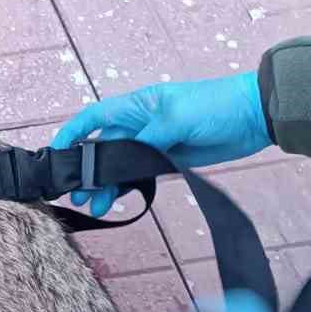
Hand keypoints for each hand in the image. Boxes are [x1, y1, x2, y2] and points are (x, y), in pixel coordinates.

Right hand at [51, 73, 270, 216]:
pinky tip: (117, 201)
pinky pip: (138, 175)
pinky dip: (126, 188)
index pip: (94, 118)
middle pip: (102, 148)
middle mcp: (139, 124)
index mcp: (136, 106)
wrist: (254, 117)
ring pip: (119, 166)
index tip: (57, 153)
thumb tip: (123, 159)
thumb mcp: (177, 118)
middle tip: (77, 194)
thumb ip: (147, 139)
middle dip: (87, 170)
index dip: (72, 133)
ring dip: (105, 184)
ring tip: (95, 206)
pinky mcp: (167, 160)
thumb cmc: (215, 106)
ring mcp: (152, 143)